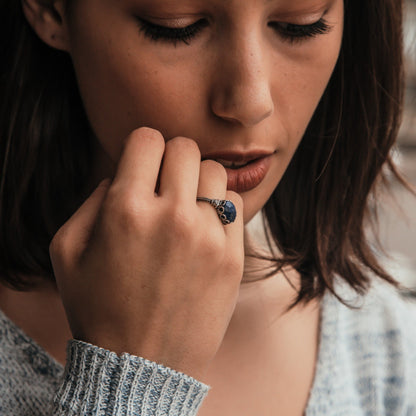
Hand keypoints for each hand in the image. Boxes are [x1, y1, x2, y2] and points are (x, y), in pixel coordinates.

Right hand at [49, 127, 243, 379]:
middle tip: (165, 182)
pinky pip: (235, 204)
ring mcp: (208, 236)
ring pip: (214, 171)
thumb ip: (92, 200)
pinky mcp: (232, 257)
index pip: (147, 139)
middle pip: (184, 148)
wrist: (141, 363)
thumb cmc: (98, 308)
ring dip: (198, 180)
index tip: (143, 163)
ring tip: (186, 205)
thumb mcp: (67, 251)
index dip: (142, 147)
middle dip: (171, 158)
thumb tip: (122, 174)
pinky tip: (204, 227)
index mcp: (126, 210)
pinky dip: (220, 207)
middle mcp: (170, 217)